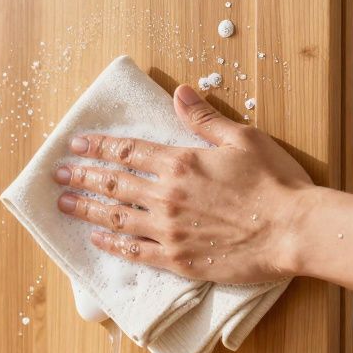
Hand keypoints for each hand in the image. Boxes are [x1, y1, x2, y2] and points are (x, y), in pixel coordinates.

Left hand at [55, 84, 313, 283]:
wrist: (293, 230)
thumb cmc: (274, 182)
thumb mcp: (241, 138)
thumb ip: (204, 118)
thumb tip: (178, 92)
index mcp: (180, 163)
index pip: (127, 151)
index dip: (98, 146)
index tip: (77, 144)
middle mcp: (166, 196)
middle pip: (113, 184)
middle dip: (82, 177)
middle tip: (59, 175)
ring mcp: (169, 231)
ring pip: (116, 217)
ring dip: (87, 209)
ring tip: (64, 204)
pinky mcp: (178, 260)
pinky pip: (136, 251)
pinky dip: (113, 243)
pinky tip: (97, 237)